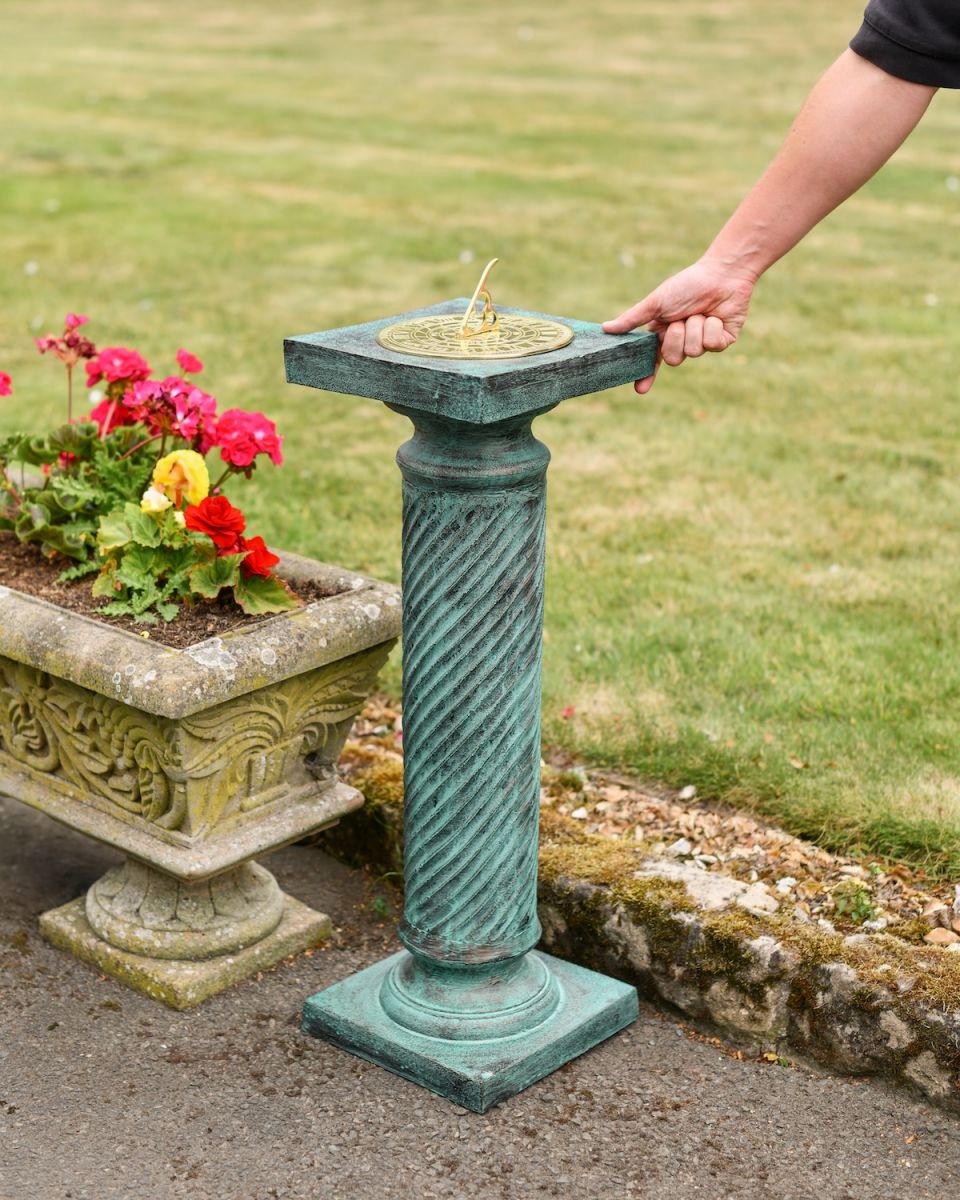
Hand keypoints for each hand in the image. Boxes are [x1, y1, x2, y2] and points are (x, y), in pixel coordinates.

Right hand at [602, 260, 754, 392]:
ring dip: (695, 327)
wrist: (721, 274)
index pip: (654, 360)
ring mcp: (703, 343)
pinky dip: (712, 328)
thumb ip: (632, 319)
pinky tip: (716, 316)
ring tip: (700, 313)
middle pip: (674, 359)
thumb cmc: (687, 285)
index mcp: (665, 334)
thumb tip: (605, 328)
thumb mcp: (656, 303)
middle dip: (676, 337)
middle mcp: (683, 341)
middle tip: (682, 319)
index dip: (647, 374)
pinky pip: (713, 345)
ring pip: (694, 351)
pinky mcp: (722, 342)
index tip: (640, 389)